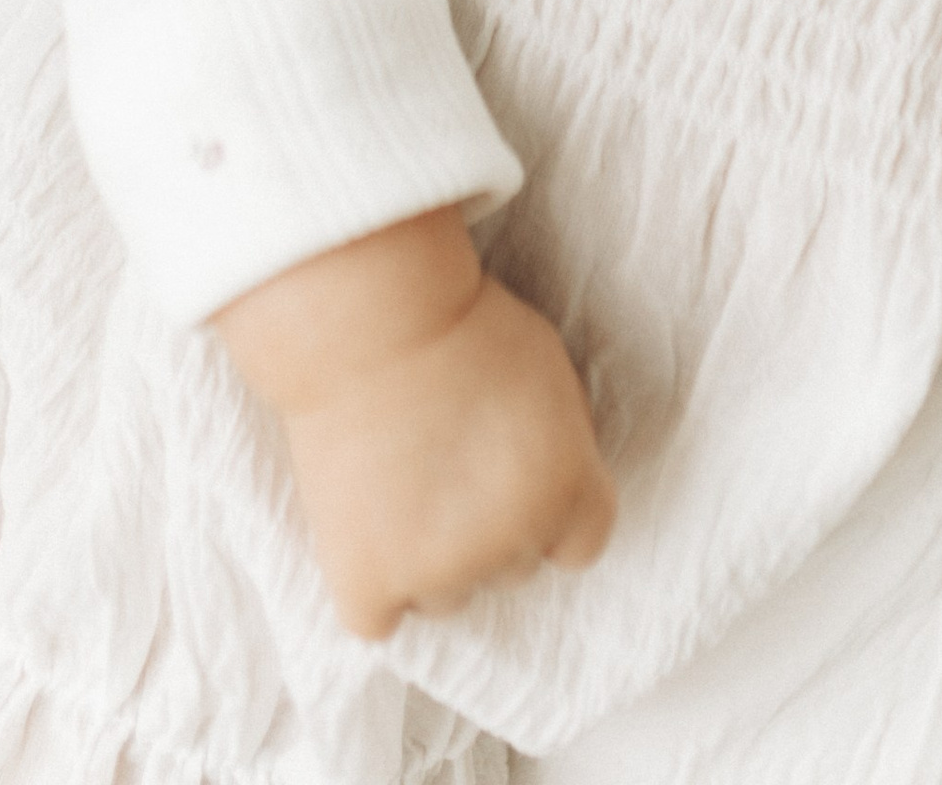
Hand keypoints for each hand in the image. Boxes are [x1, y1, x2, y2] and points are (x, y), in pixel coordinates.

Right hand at [217, 209, 614, 636]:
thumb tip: (548, 483)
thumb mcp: (551, 371)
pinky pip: (376, 620)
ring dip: (427, 560)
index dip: (547, 512)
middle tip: (442, 464)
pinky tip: (361, 532)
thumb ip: (560, 448)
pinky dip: (369, 588)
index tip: (514, 482)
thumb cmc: (460, 325)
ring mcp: (439, 572)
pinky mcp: (368, 585)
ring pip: (446, 597)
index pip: (580, 544)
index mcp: (568, 490)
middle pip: (510, 567)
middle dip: (484, 528)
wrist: (368, 321)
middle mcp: (513, 543)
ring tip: (397, 489)